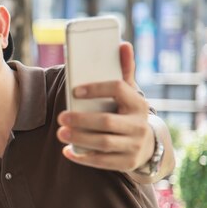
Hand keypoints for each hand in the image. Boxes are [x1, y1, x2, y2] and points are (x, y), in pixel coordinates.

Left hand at [57, 42, 153, 170]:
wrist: (148, 145)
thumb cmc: (128, 113)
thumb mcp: (129, 94)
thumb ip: (124, 72)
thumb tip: (122, 44)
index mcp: (138, 103)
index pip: (119, 89)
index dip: (96, 88)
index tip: (75, 90)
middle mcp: (139, 125)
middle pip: (107, 121)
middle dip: (81, 120)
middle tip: (61, 117)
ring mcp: (134, 145)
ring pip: (104, 143)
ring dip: (79, 138)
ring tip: (60, 133)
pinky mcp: (127, 162)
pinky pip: (103, 161)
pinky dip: (83, 157)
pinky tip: (68, 151)